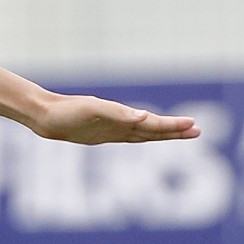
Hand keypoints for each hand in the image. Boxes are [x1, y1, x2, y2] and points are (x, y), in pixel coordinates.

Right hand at [26, 93, 199, 144]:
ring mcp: (112, 132)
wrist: (45, 118)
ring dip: (163, 132)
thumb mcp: (93, 109)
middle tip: (197, 130)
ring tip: (182, 130)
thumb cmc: (68, 114)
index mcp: (121, 126)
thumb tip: (143, 116)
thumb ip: (117, 113)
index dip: (173, 127)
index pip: (154, 127)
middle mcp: (120, 131)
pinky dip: (143, 129)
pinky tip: (146, 128)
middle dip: (175, 132)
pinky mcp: (104, 129)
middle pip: (153, 133)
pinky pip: (130, 131)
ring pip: (143, 133)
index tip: (193, 125)